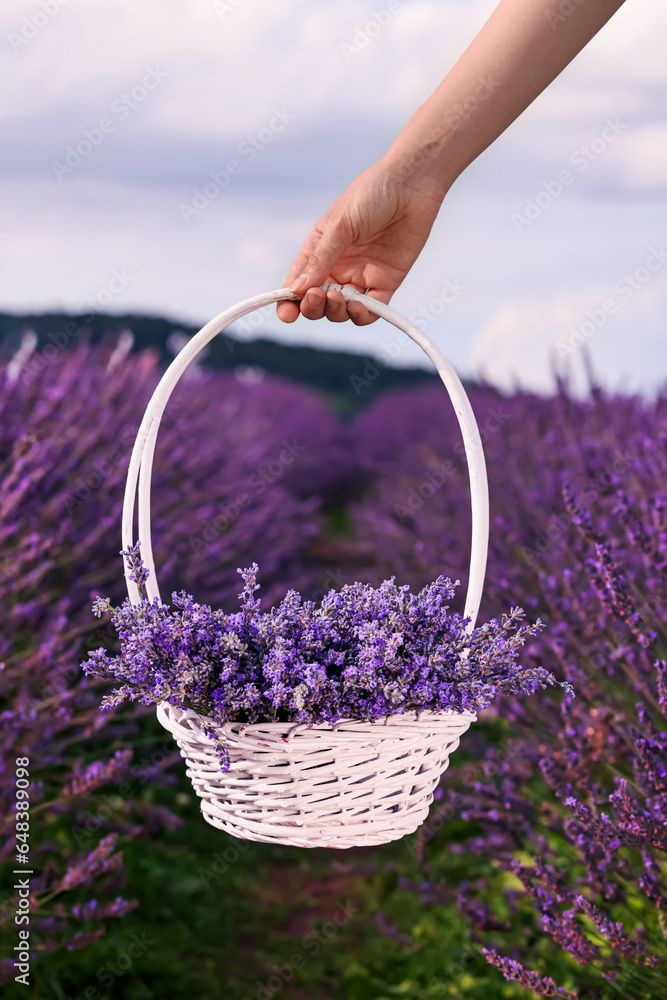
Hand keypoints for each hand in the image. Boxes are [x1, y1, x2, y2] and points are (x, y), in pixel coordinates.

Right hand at [276, 156, 445, 325]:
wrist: (412, 183)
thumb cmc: (371, 194)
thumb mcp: (339, 225)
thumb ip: (320, 259)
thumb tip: (296, 290)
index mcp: (320, 250)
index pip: (299, 283)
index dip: (289, 302)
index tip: (286, 314)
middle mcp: (339, 267)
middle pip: (319, 302)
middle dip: (313, 306)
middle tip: (318, 296)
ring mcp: (363, 275)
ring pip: (343, 310)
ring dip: (336, 311)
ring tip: (339, 298)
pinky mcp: (387, 281)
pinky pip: (372, 309)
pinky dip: (363, 314)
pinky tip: (359, 306)